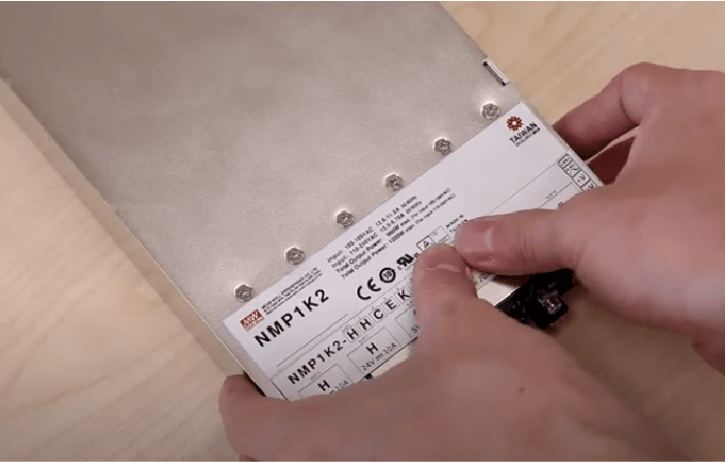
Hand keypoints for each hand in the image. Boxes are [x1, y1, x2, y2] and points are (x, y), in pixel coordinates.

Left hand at [220, 246, 684, 461]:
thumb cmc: (525, 427)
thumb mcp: (470, 333)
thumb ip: (439, 293)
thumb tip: (436, 266)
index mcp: (337, 441)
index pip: (250, 428)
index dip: (240, 399)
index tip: (242, 380)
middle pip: (287, 454)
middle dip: (290, 413)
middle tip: (302, 377)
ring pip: (340, 460)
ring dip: (342, 426)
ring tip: (364, 382)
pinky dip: (392, 437)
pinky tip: (426, 405)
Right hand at [455, 63, 724, 370]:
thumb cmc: (709, 244)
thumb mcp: (588, 231)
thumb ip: (526, 232)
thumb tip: (484, 237)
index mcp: (692, 109)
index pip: (626, 89)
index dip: (582, 119)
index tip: (553, 147)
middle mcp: (718, 145)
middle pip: (638, 146)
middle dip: (590, 177)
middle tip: (554, 195)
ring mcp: (724, 197)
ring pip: (658, 194)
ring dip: (614, 217)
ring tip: (575, 237)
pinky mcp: (723, 246)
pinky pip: (671, 237)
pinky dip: (637, 252)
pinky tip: (609, 276)